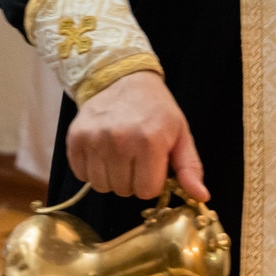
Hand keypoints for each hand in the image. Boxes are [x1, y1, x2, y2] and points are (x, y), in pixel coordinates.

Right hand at [66, 70, 206, 202]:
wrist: (122, 79)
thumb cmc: (155, 109)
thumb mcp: (180, 134)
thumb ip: (190, 167)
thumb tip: (200, 196)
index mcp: (150, 141)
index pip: (146, 191)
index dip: (151, 182)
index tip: (151, 166)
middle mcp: (120, 141)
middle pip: (123, 190)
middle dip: (131, 180)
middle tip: (134, 159)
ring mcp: (95, 139)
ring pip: (101, 186)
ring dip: (111, 177)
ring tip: (118, 156)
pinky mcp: (75, 138)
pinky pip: (81, 175)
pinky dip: (90, 170)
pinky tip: (101, 153)